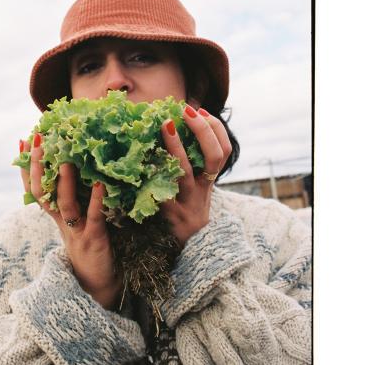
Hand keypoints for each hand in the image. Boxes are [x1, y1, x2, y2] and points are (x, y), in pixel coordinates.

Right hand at [19, 136, 122, 309]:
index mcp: (56, 216)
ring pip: (65, 205)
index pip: (35, 188)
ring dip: (64, 182)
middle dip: (39, 167)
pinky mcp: (94, 239)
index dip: (28, 167)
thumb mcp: (78, 220)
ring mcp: (76, 231)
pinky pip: (93, 218)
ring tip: (67, 160)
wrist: (97, 286)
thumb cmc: (90, 248)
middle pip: (43, 193)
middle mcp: (62, 222)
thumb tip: (76, 167)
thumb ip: (75, 198)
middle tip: (37, 141)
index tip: (23, 142)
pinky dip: (96, 201)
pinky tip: (99, 185)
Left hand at [159, 106, 232, 246]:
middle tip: (186, 111)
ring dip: (175, 146)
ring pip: (185, 172)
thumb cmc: (182, 214)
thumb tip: (170, 128)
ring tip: (166, 124)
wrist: (181, 254)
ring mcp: (187, 203)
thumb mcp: (192, 193)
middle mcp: (203, 192)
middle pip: (213, 157)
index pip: (223, 152)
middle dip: (202, 131)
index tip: (200, 110)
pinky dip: (151, 173)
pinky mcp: (168, 215)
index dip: (215, 129)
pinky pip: (159, 191)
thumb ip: (187, 168)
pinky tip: (140, 157)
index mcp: (209, 183)